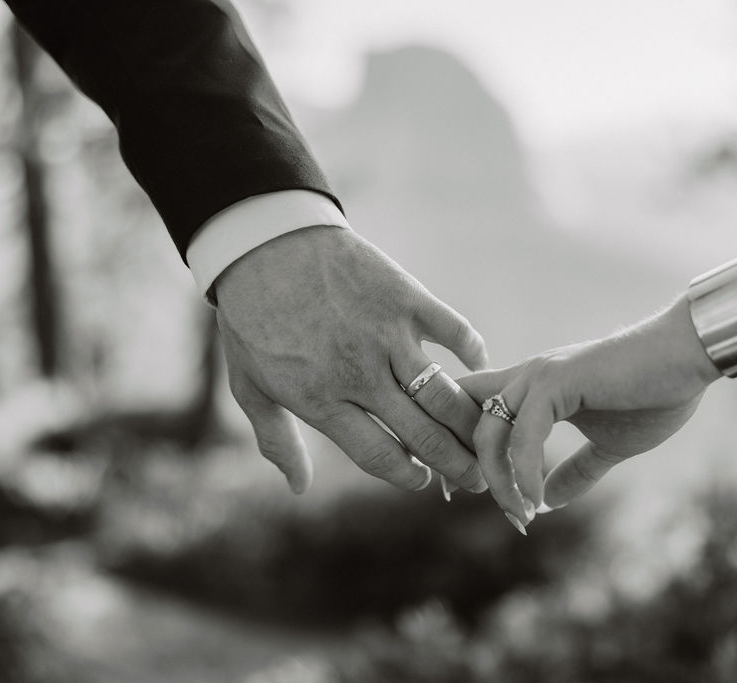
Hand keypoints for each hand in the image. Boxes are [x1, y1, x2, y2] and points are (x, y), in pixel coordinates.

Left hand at [214, 225, 488, 493]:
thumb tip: (298, 488)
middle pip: (422, 434)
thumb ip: (276, 440)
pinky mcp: (407, 298)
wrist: (263, 244)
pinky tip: (480, 367)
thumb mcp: (249, 385)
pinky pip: (455, 331)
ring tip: (487, 438)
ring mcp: (388, 334)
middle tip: (476, 480)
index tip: (421, 482)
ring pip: (444, 394)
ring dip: (472, 423)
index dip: (406, 476)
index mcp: (321, 400)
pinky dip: (474, 351)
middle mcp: (360, 373)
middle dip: (456, 464)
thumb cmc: (252, 319)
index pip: (379, 455)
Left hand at [458, 296, 720, 528]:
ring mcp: (537, 376)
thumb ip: (576, 471)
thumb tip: (548, 502)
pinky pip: (523, 435)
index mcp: (531, 388)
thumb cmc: (654, 395)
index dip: (458, 450)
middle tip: (504, 514)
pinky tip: (536, 500)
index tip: (462, 494)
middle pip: (464, 425)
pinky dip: (524, 472)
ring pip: (487, 433)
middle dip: (465, 472)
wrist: (688, 360)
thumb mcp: (608, 446)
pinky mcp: (556, 380)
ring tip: (522, 515)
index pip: (471, 412)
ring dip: (498, 482)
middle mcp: (524, 377)